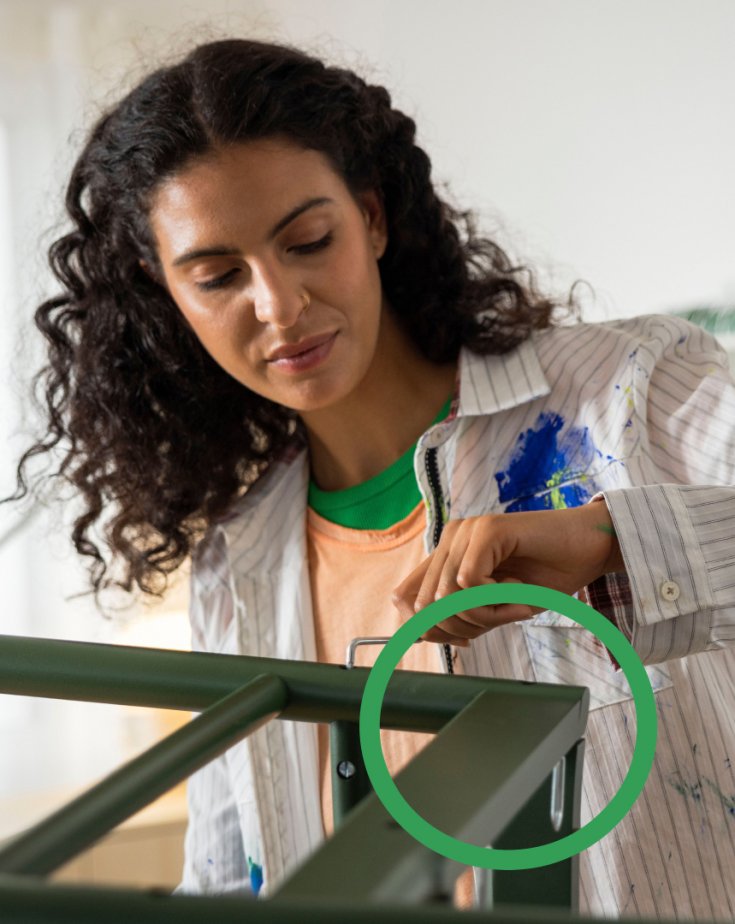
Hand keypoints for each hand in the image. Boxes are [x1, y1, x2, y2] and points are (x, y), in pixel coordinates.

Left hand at [391, 501, 622, 646]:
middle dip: (462, 627)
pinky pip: (469, 582)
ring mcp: (466, 531)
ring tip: (514, 605)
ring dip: (484, 615)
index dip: (428, 629)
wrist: (589, 549)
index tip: (467, 638)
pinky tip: (520, 589)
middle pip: (423, 606)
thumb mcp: (492, 605)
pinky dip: (496, 600)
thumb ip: (457, 614)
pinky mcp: (486, 530)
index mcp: (445, 555)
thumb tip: (418, 635)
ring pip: (445, 596)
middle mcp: (449, 539)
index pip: (404, 598)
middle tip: (500, 619)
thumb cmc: (545, 577)